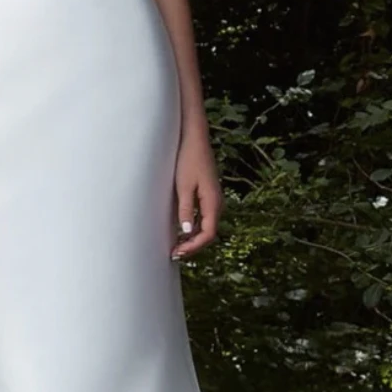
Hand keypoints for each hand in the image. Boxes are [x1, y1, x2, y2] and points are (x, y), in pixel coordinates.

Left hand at [170, 123, 220, 260]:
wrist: (194, 138)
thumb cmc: (187, 159)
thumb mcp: (183, 186)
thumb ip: (186, 209)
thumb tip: (187, 231)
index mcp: (213, 202)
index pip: (208, 234)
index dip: (194, 246)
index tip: (178, 252)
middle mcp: (217, 202)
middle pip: (209, 233)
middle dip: (193, 246)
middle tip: (174, 253)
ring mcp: (214, 198)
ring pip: (207, 226)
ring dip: (194, 238)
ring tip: (177, 245)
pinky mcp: (208, 194)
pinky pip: (205, 217)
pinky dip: (195, 227)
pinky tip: (182, 230)